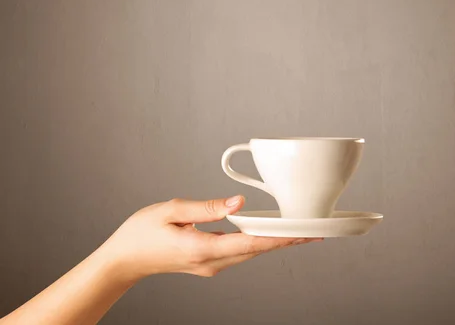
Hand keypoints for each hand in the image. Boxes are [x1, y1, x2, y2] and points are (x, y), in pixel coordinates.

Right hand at [98, 196, 319, 281]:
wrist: (123, 261)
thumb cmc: (142, 232)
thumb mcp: (172, 210)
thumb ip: (208, 207)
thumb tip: (239, 202)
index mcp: (203, 248)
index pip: (251, 242)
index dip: (281, 238)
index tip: (304, 234)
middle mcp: (211, 261)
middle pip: (257, 250)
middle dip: (287, 241)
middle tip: (316, 232)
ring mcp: (210, 266)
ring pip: (250, 252)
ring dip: (275, 242)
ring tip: (300, 233)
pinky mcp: (207, 262)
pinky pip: (239, 251)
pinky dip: (257, 242)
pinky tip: (268, 234)